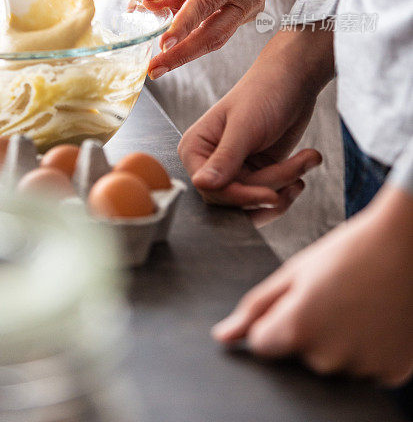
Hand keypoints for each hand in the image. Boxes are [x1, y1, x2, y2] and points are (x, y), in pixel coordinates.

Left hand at [145, 0, 286, 77]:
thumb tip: (149, 5)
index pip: (206, 4)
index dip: (183, 25)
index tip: (162, 43)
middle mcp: (247, 0)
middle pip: (213, 35)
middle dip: (181, 55)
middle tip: (154, 69)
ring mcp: (248, 13)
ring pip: (215, 39)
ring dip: (185, 54)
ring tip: (158, 65)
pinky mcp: (243, 18)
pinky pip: (216, 32)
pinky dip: (193, 38)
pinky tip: (171, 41)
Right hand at [177, 28, 333, 218]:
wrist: (293, 79)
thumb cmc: (264, 92)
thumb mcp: (245, 126)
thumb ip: (225, 158)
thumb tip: (200, 184)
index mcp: (195, 149)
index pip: (211, 190)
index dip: (241, 197)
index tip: (271, 195)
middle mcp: (210, 163)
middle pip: (236, 200)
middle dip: (270, 187)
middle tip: (296, 173)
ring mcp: (235, 170)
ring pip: (256, 202)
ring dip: (285, 185)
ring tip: (307, 160)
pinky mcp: (257, 173)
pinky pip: (270, 195)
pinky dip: (290, 185)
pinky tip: (305, 165)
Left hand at [213, 183, 412, 386]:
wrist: (407, 245)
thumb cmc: (350, 251)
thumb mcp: (296, 271)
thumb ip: (256, 307)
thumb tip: (223, 336)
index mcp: (297, 329)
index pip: (264, 344)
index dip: (274, 319)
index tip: (297, 297)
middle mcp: (327, 358)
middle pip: (300, 355)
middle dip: (307, 329)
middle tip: (332, 292)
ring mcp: (361, 368)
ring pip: (333, 362)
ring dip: (337, 341)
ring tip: (357, 302)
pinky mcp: (390, 373)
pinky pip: (364, 367)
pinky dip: (366, 348)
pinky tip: (375, 317)